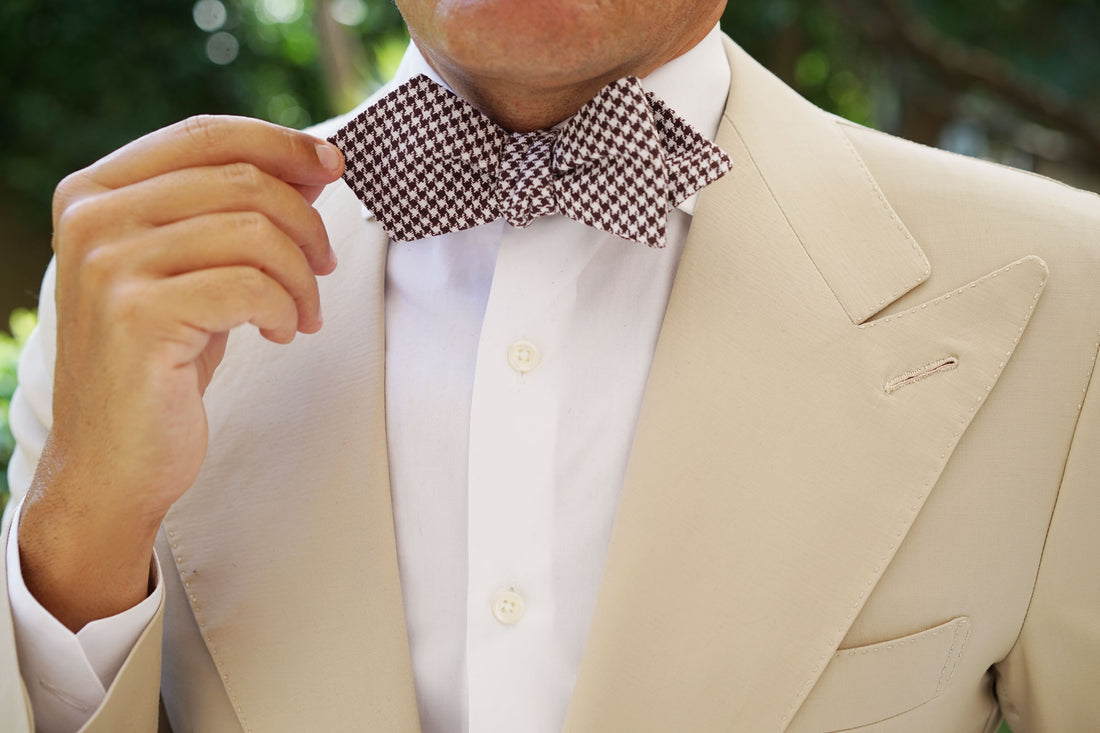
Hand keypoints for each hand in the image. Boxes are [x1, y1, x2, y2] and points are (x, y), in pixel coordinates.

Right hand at [17, 116, 344, 630]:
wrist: (114, 461)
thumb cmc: (162, 363)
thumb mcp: (195, 271)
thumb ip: (233, 213)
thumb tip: (313, 164)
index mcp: (96, 192)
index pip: (206, 134)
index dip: (282, 144)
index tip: (333, 167)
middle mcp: (92, 217)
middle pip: (242, 180)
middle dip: (306, 224)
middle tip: (325, 268)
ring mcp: (108, 265)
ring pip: (254, 232)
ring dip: (302, 276)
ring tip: (304, 313)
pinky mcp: (138, 316)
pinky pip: (251, 287)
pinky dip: (286, 310)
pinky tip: (282, 335)